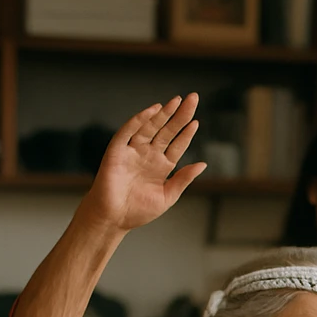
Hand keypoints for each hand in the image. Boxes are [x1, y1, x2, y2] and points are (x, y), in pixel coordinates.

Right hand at [80, 95, 205, 231]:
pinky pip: (128, 131)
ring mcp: (133, 151)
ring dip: (163, 113)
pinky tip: (152, 111)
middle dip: (179, 115)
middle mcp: (148, 155)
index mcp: (161, 166)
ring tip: (177, 101)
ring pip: (150, 127)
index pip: (177, 145)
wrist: (113, 219)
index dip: (186, 134)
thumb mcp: (168, 196)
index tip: (196, 122)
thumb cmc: (139, 211)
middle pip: (167, 131)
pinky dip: (139, 120)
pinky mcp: (117, 151)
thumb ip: (183, 179)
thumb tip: (203, 164)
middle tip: (193, 98)